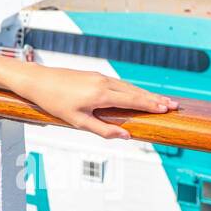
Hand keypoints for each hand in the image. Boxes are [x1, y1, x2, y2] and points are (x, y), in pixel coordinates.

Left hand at [13, 64, 177, 139]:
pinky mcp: (94, 75)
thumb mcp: (77, 122)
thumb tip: (125, 135)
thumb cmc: (54, 102)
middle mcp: (103, 82)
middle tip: (173, 105)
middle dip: (154, 99)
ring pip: (127, 86)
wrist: (38, 80)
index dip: (151, 105)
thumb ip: (103, 130)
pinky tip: (136, 95)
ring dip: (144, 94)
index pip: (132, 100)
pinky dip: (131, 90)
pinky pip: (118, 83)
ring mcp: (99, 77)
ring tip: (160, 101)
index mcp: (100, 94)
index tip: (167, 109)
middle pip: (134, 92)